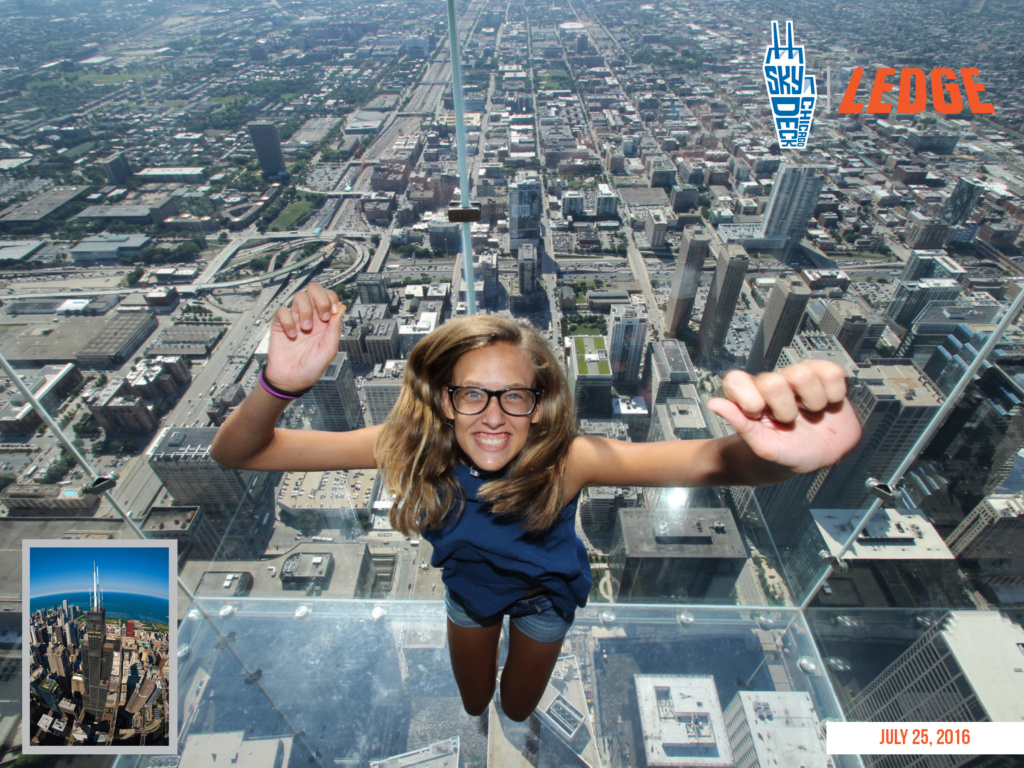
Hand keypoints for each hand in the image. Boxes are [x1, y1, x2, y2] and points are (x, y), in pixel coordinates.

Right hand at [267, 283, 344, 391]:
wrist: (291, 380)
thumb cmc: (312, 367)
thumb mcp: (329, 349)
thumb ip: (335, 328)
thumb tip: (342, 308)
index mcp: (325, 321)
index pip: (329, 297)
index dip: (331, 299)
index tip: (332, 312)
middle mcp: (311, 316)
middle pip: (314, 289)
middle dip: (320, 298)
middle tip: (322, 316)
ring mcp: (296, 318)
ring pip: (299, 296)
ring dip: (305, 311)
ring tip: (305, 328)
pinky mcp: (281, 323)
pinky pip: (283, 310)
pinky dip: (288, 321)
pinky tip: (292, 335)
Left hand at [707, 361, 861, 475]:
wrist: (820, 457)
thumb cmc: (787, 452)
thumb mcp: (762, 445)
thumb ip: (739, 422)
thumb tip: (714, 403)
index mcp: (751, 397)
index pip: (736, 380)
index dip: (747, 399)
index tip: (758, 415)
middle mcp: (773, 383)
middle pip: (773, 382)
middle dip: (784, 410)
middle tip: (789, 421)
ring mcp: (799, 379)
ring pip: (804, 374)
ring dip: (811, 402)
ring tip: (809, 413)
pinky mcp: (825, 377)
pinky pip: (832, 373)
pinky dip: (833, 394)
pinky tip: (827, 404)